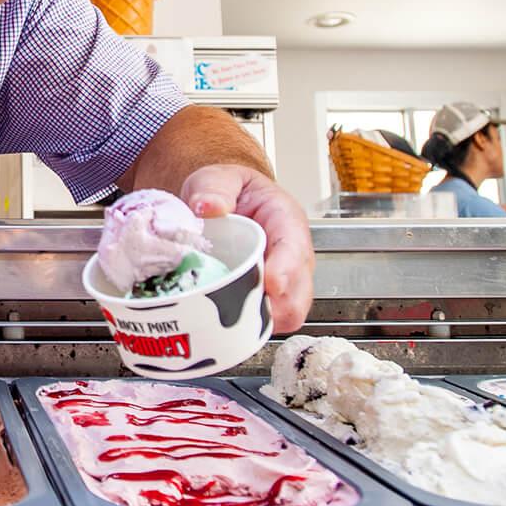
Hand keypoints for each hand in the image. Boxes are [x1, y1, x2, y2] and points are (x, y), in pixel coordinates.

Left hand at [179, 164, 314, 332]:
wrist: (225, 200)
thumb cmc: (229, 190)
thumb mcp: (219, 178)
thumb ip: (214, 187)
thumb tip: (207, 206)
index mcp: (286, 220)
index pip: (295, 248)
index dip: (286, 269)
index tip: (271, 284)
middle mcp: (293, 254)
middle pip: (299, 292)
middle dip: (275, 306)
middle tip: (240, 309)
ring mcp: (285, 279)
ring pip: (288, 313)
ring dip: (262, 322)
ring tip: (231, 319)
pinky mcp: (269, 298)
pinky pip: (270, 322)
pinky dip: (252, 328)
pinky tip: (228, 324)